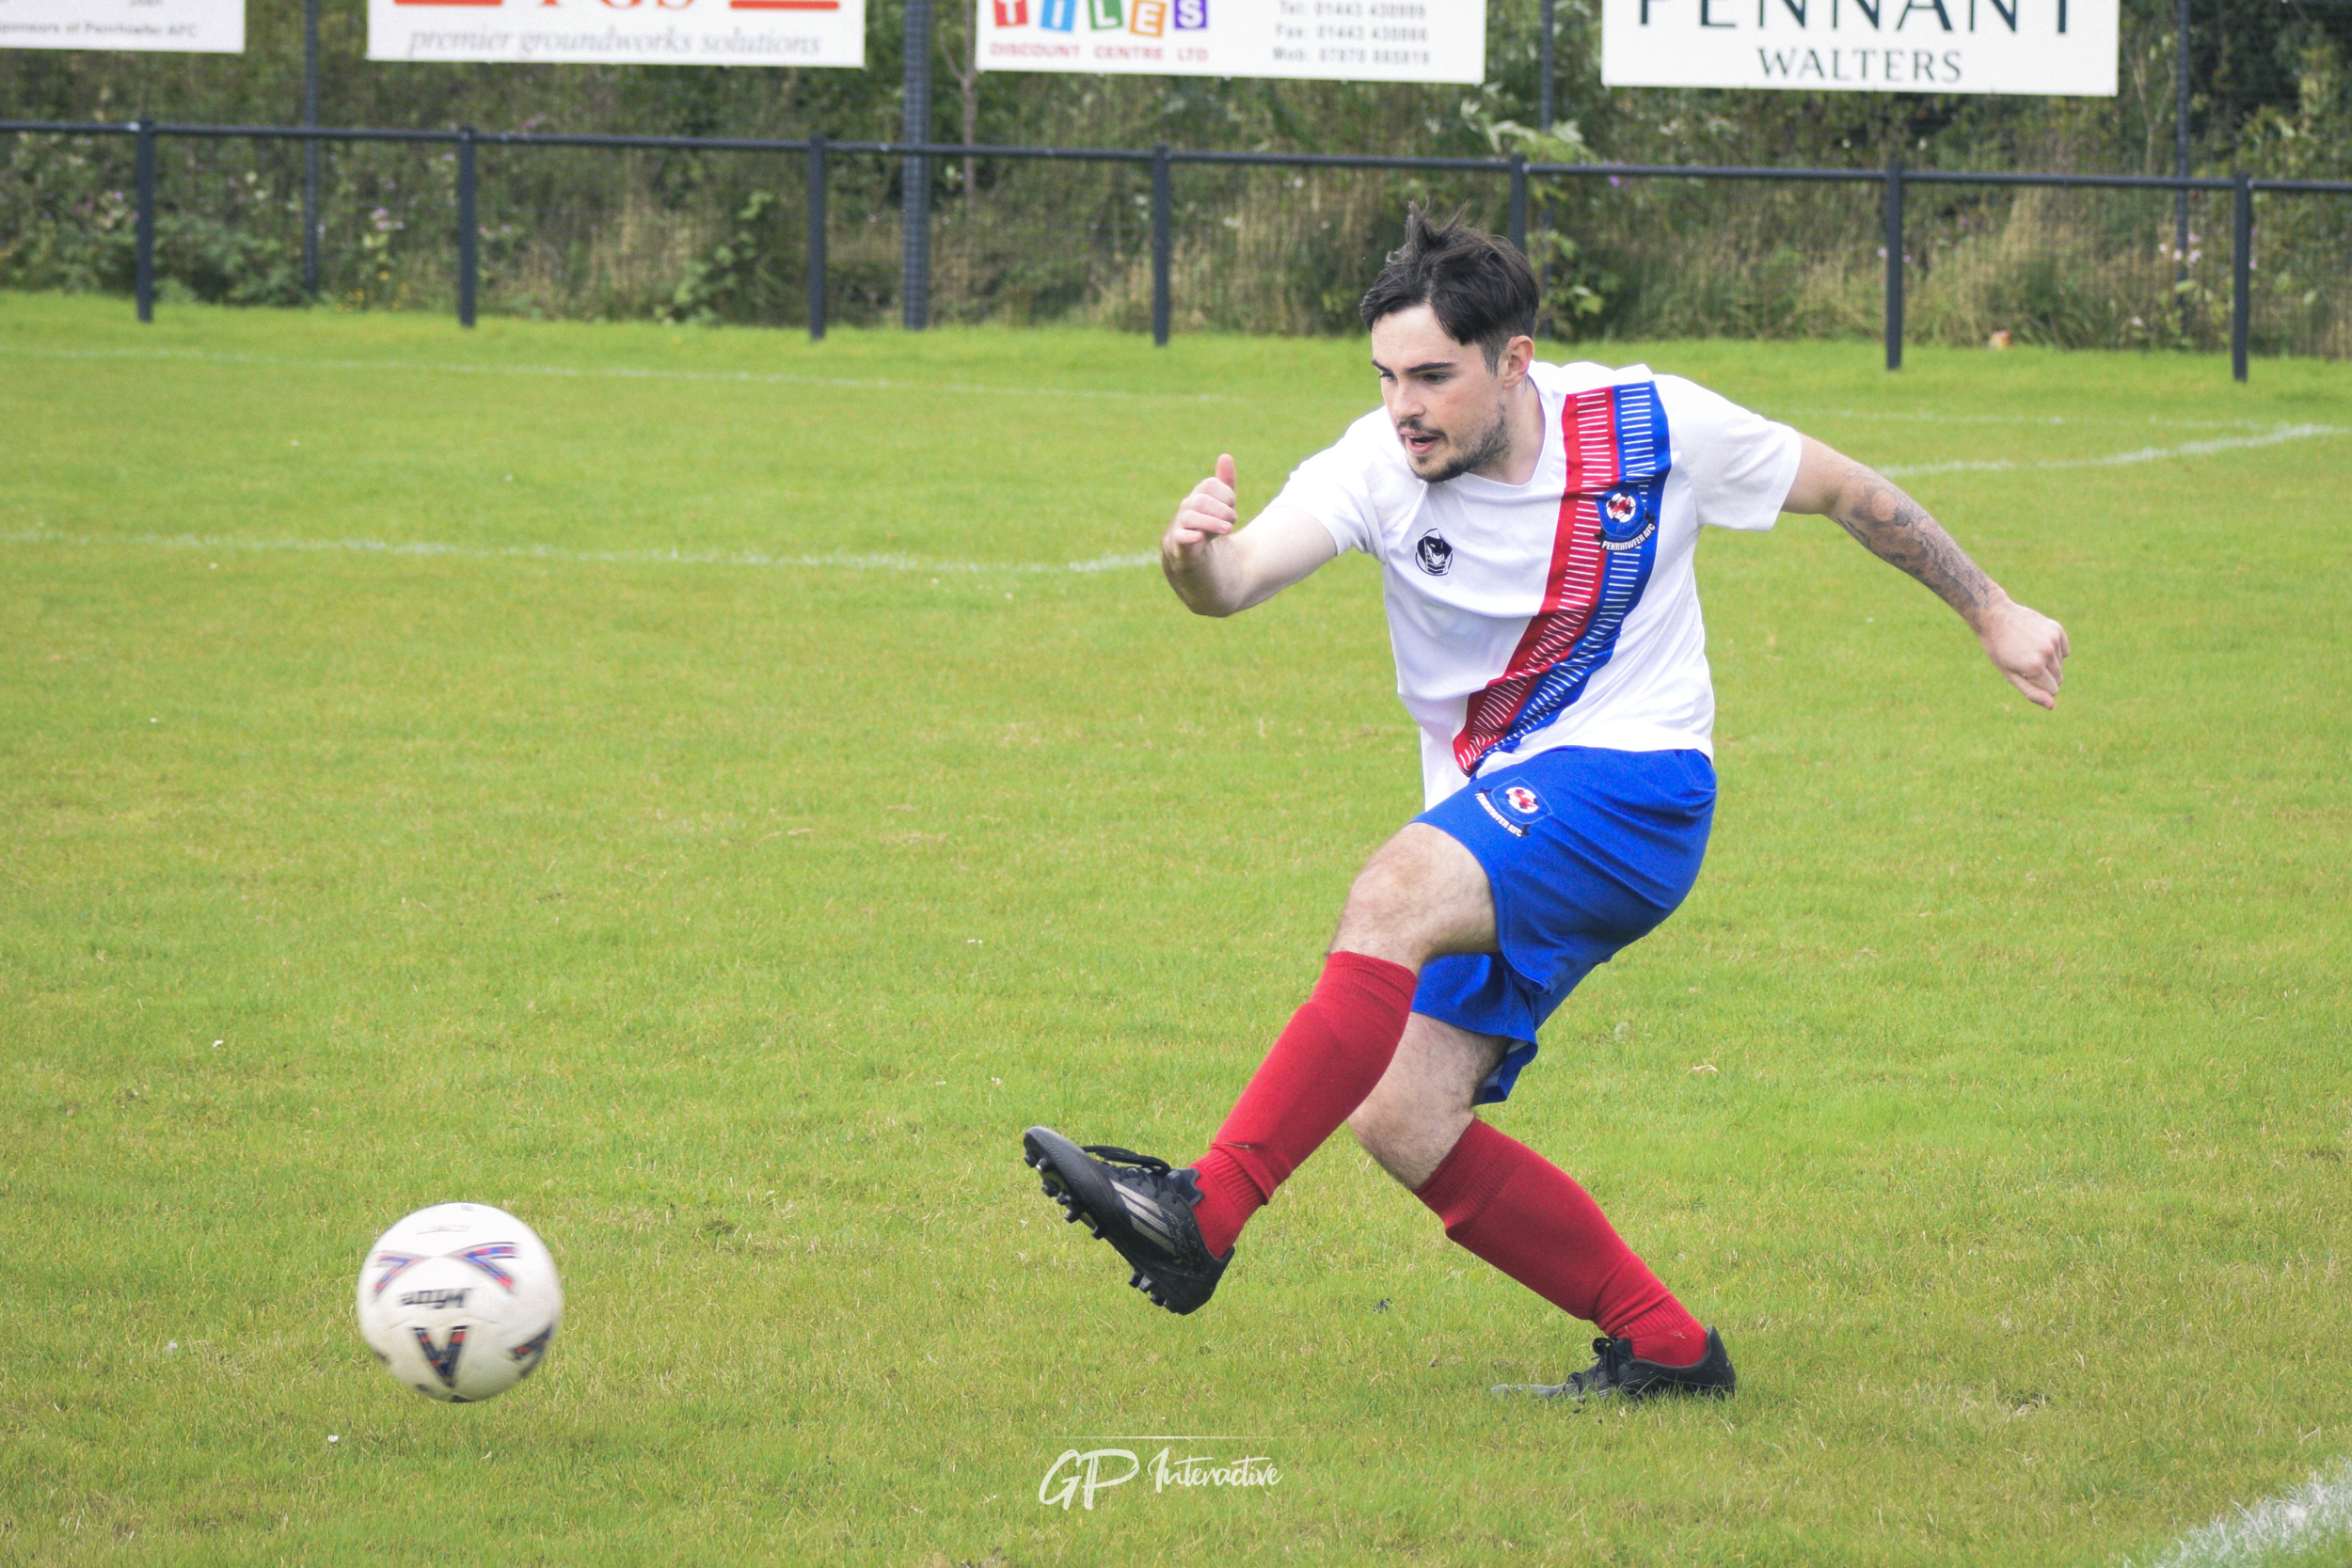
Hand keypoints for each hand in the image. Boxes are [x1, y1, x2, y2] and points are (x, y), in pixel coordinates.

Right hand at [1164, 454, 1237, 561]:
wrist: (1192, 546)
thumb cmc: (1209, 519)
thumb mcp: (1222, 502)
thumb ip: (1226, 481)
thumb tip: (1225, 456)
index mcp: (1199, 492)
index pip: (1211, 486)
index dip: (1226, 496)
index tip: (1233, 507)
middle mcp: (1188, 504)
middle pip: (1202, 501)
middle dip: (1222, 510)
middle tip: (1233, 520)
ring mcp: (1181, 521)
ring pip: (1192, 517)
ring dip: (1213, 523)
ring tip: (1228, 529)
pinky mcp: (1178, 539)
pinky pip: (1180, 535)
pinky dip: (1190, 536)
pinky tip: (1200, 537)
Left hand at [1976, 594, 2068, 709]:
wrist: (1995, 617)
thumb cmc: (1999, 650)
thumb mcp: (2010, 675)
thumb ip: (2031, 692)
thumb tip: (2052, 706)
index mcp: (2034, 666)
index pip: (2053, 690)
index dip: (2039, 687)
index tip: (2024, 676)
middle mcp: (2047, 652)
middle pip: (2059, 678)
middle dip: (2045, 676)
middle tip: (2025, 663)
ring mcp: (2053, 639)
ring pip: (2061, 664)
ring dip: (2049, 662)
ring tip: (2028, 650)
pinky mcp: (2057, 629)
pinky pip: (2065, 650)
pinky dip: (2055, 650)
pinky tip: (2037, 642)